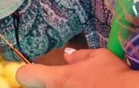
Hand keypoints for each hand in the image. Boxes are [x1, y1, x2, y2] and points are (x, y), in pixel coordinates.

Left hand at [16, 48, 138, 87]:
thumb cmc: (113, 75)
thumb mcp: (98, 57)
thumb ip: (79, 56)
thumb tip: (68, 55)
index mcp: (57, 79)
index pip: (25, 75)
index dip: (29, 72)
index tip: (35, 73)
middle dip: (49, 86)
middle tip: (67, 83)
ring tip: (82, 87)